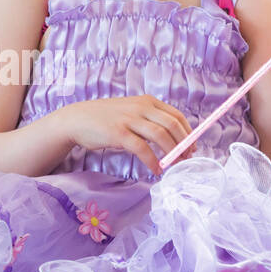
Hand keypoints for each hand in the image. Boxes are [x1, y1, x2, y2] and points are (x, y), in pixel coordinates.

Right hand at [59, 95, 196, 175]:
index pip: (177, 115)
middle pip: (173, 125)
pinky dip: (153, 161)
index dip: (189, 133)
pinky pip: (142, 149)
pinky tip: (156, 170)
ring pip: (161, 135)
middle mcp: (141, 107)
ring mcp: (129, 119)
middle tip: (187, 159)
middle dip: (184, 144)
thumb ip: (150, 120)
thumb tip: (173, 139)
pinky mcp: (119, 133)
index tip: (192, 147)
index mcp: (147, 101)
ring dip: (172, 153)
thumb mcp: (131, 111)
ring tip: (175, 165)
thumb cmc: (106, 118)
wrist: (77, 119)